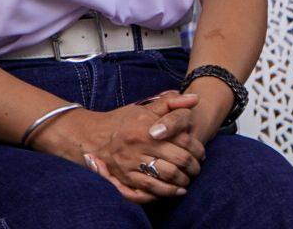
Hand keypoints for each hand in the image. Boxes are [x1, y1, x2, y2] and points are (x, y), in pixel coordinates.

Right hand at [33, 91, 204, 203]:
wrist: (91, 136)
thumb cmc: (122, 121)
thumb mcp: (144, 107)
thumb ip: (170, 103)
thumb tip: (195, 98)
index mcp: (146, 126)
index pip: (181, 139)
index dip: (196, 148)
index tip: (201, 152)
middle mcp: (139, 145)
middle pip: (177, 160)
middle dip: (193, 167)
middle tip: (197, 168)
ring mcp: (131, 164)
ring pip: (167, 177)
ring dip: (182, 181)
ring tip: (189, 179)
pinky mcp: (125, 179)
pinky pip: (151, 190)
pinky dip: (167, 192)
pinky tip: (176, 190)